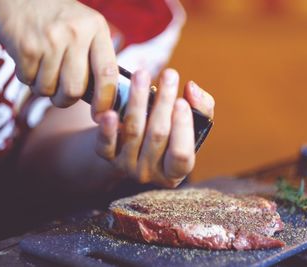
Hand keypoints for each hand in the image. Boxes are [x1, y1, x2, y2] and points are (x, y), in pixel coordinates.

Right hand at [0, 0, 116, 115]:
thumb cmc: (58, 17)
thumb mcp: (86, 26)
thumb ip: (96, 55)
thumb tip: (106, 97)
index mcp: (96, 28)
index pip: (108, 73)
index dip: (106, 100)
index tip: (101, 113)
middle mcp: (76, 33)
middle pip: (75, 89)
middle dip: (66, 100)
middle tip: (62, 97)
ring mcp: (50, 39)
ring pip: (49, 88)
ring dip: (44, 88)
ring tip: (44, 70)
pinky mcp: (26, 46)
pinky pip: (29, 81)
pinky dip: (28, 78)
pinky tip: (30, 61)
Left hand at [95, 69, 214, 187]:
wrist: (133, 144)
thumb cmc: (170, 131)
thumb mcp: (190, 123)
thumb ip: (201, 107)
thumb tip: (191, 88)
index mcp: (175, 171)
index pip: (181, 155)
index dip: (182, 128)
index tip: (181, 102)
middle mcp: (151, 173)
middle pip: (158, 136)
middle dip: (164, 103)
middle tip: (169, 75)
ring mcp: (127, 166)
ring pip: (133, 132)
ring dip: (138, 101)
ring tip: (142, 74)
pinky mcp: (107, 157)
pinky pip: (106, 144)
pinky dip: (108, 129)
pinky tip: (110, 113)